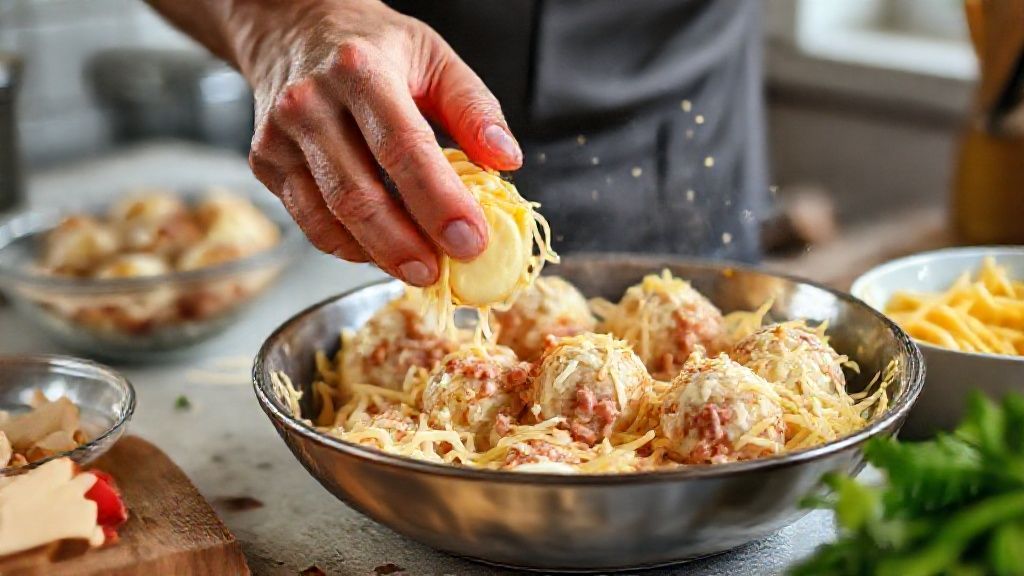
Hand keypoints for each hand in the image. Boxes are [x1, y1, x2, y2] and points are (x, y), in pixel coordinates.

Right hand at [228, 0, 521, 285]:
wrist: (292, 26)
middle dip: (405, 245)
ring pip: (329, 217)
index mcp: (360, 70)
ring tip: (418, 267)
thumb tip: (505, 160)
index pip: (403, 148)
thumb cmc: (372, 46)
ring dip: (378, 254)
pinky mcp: (265, 162)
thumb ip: (473, 108)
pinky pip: (310, 222)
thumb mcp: (434, 56)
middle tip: (442, 271)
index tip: (470, 239)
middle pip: (358, 195)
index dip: (439, 202)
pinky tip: (380, 249)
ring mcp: (279, 136)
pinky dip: (348, 246)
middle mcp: (310, 102)